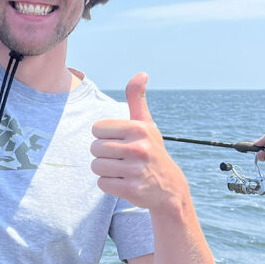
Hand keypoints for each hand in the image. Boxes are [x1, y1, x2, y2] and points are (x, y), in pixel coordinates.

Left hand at [90, 74, 189, 213]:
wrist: (170, 189)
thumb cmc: (151, 151)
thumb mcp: (146, 125)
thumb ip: (137, 99)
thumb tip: (141, 73)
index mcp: (139, 129)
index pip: (96, 129)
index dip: (105, 137)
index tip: (122, 142)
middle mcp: (139, 148)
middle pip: (94, 148)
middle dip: (104, 155)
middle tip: (124, 159)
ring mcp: (136, 170)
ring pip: (96, 167)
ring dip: (106, 171)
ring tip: (125, 171)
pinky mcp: (131, 190)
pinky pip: (102, 184)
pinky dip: (110, 185)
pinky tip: (127, 183)